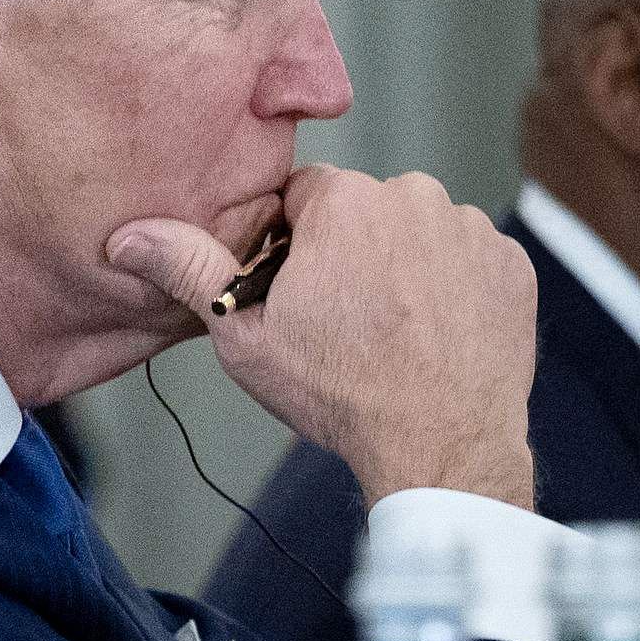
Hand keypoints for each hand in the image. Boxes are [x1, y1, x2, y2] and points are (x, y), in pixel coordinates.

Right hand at [108, 163, 535, 506]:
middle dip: (354, 255)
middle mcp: (414, 196)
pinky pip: (470, 264)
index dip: (294, 248)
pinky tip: (436, 338)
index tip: (299, 296)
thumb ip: (190, 271)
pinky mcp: (511, 265)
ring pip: (421, 236)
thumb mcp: (245, 335)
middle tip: (347, 325)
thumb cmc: (340, 393)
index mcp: (344, 199)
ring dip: (406, 271)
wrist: (439, 444)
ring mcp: (470, 229)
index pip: (304, 199)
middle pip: (366, 214)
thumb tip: (127, 236)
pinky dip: (455, 293)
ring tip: (395, 336)